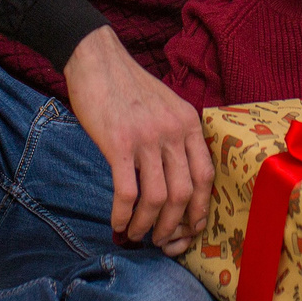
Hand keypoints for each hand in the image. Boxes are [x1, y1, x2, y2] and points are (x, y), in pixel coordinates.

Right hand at [64, 26, 212, 251]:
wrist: (96, 60)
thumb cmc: (128, 86)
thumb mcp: (166, 105)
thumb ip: (177, 135)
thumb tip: (177, 177)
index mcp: (189, 123)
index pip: (205, 176)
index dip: (200, 208)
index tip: (191, 228)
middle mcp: (173, 132)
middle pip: (184, 193)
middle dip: (174, 225)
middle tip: (162, 241)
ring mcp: (147, 138)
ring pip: (158, 198)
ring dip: (148, 225)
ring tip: (137, 235)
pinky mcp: (118, 143)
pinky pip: (127, 191)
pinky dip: (124, 215)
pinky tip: (118, 224)